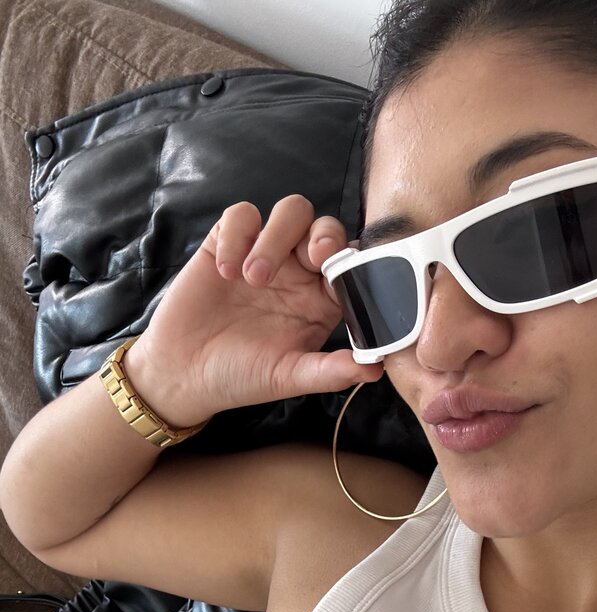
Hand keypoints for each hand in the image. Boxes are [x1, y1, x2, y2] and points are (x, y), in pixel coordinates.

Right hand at [125, 197, 381, 426]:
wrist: (184, 373)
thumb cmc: (241, 375)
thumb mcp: (288, 377)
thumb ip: (330, 371)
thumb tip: (375, 371)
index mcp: (321, 301)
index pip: (351, 265)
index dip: (353, 263)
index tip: (341, 276)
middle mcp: (299, 273)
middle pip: (325, 227)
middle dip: (324, 236)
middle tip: (312, 258)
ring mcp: (264, 253)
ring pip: (290, 212)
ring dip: (278, 238)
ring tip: (254, 278)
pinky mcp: (227, 243)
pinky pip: (241, 215)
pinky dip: (237, 236)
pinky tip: (225, 272)